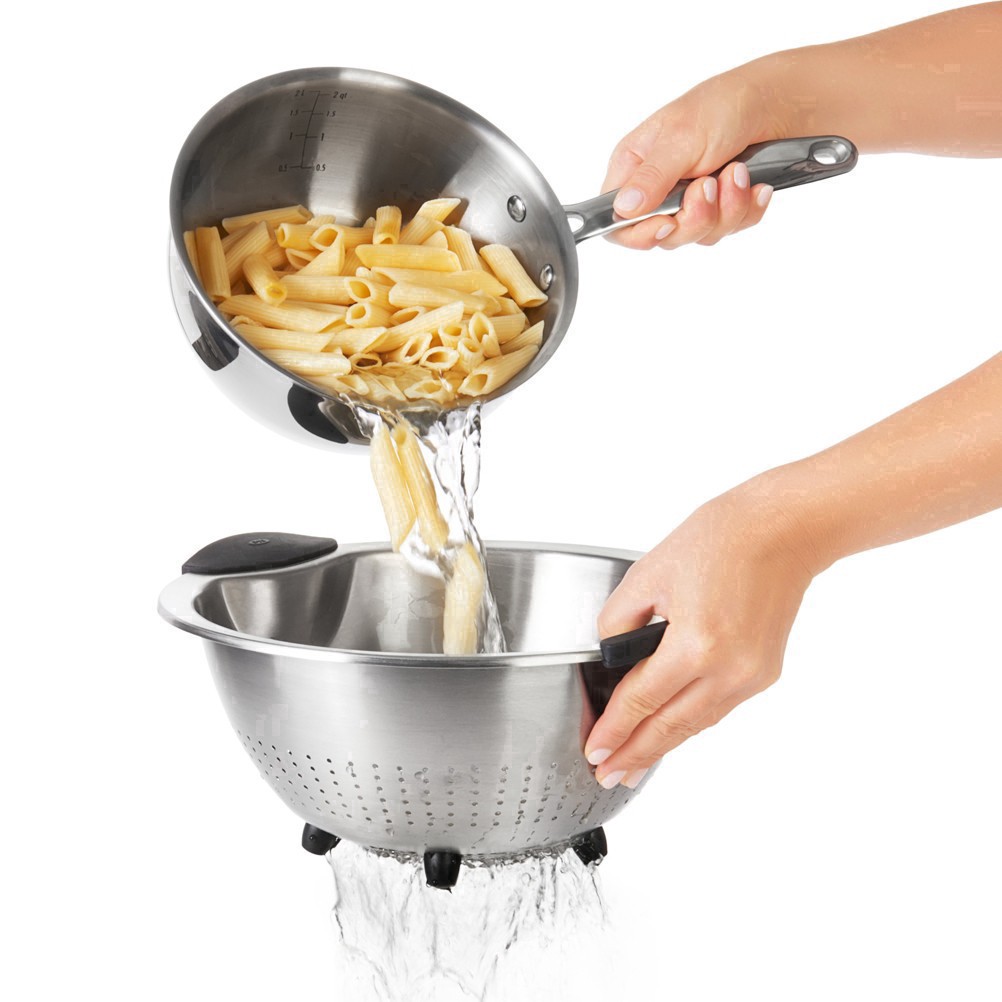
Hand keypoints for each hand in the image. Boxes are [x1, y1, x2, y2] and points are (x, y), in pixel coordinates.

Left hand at [585, 478, 816, 787]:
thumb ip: (618, 622)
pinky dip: (690, 723)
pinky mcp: (763, 674)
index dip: (615, 731)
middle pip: (670, 727)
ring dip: (663, 746)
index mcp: (695, 643)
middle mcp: (729, 669)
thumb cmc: (720, 539)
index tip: (596, 751)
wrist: (783, 530)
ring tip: (634, 764)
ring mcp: (751, 676)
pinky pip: (717, 708)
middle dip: (635, 755)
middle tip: (608, 775)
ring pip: (696, 724)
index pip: (641, 701)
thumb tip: (612, 658)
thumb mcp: (646, 574)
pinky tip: (670, 730)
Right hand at [602, 70, 785, 249]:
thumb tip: (623, 207)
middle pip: (663, 236)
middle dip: (695, 217)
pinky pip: (729, 229)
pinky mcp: (718, 209)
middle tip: (710, 184)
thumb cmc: (721, 107)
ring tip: (738, 172)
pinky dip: (746, 209)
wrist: (773, 102)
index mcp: (635, 169)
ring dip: (726, 208)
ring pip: (699, 235)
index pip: (618, 222)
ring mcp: (689, 202)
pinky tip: (754, 185)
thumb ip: (651, 177)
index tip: (666, 223)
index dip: (639, 233)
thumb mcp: (681, 139)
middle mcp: (658, 190)